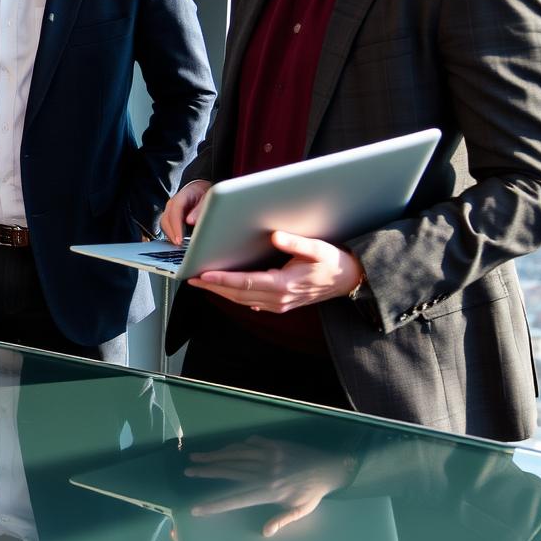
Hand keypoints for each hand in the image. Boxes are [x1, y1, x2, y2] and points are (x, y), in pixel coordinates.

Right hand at [161, 180, 211, 244]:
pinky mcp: (171, 217)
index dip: (176, 226)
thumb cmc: (204, 193)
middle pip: (166, 219)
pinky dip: (172, 234)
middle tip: (179, 245)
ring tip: (179, 245)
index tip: (179, 238)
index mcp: (182, 196)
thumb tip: (190, 221)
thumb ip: (200, 209)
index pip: (175, 211)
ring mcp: (170, 210)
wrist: (200, 189)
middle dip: (172, 233)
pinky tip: (179, 241)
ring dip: (171, 235)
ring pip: (165, 224)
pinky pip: (168, 227)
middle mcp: (173, 204)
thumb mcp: (207, 198)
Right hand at [184, 434, 353, 535]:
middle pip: (229, 471)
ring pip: (235, 455)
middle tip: (188, 471)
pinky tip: (225, 449)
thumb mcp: (301, 511)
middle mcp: (265, 472)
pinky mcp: (273, 445)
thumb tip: (265, 533)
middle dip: (207, 471)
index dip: (215, 504)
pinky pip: (249, 444)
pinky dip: (235, 446)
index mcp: (270, 491)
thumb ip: (282, 520)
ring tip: (197, 457)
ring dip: (215, 456)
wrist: (332, 467)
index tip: (197, 508)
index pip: (236, 499)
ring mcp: (269, 456)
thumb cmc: (314, 493)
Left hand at [187, 231, 364, 312]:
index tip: (204, 275)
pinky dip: (234, 295)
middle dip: (214, 286)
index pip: (246, 283)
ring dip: (221, 292)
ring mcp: (279, 304)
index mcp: (284, 284)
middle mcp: (278, 298)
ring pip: (242, 300)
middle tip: (191, 279)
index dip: (223, 279)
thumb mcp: (318, 248)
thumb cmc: (333, 262)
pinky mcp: (280, 304)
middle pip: (238, 294)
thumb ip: (296, 243)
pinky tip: (223, 289)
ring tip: (202, 283)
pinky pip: (251, 302)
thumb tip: (275, 236)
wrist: (349, 281)